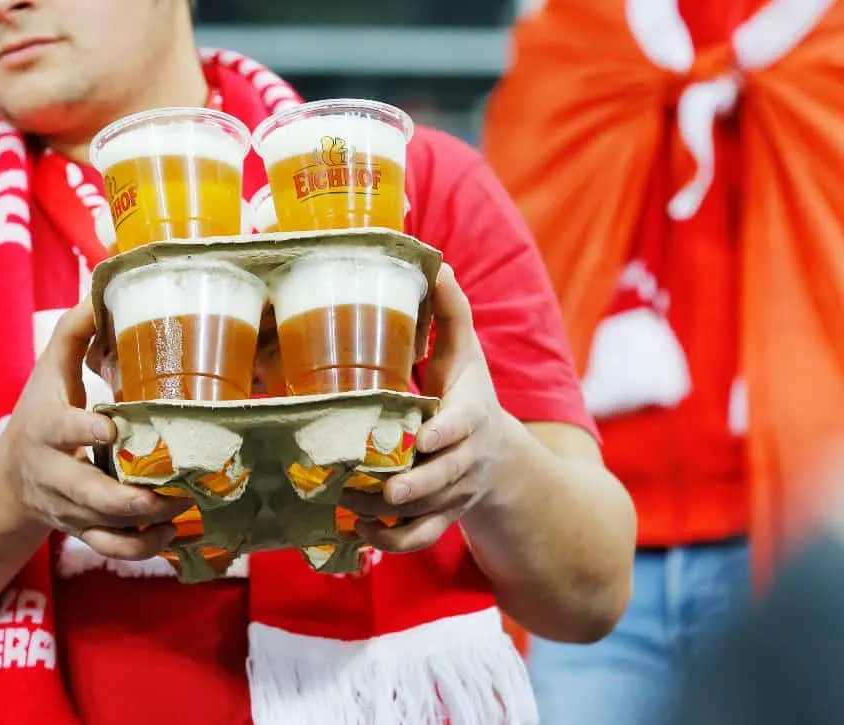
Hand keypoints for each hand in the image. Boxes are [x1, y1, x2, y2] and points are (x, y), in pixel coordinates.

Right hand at [0, 298, 190, 559]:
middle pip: (88, 494)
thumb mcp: (48, 370)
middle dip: (131, 498)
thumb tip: (103, 288)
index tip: (114, 424)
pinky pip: (111, 549)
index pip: (62, 431)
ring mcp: (68, 509)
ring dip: (147, 527)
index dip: (86, 430)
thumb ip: (74, 333)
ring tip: (183, 509)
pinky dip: (143, 549)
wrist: (11, 478)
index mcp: (46, 429)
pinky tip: (172, 533)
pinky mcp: (82, 531)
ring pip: (105, 530)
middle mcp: (55, 474)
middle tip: (173, 488)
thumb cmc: (40, 412)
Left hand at [341, 265, 516, 552]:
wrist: (499, 459)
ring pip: (424, 513)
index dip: (443, 435)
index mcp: (469, 417)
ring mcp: (453, 495)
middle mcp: (464, 461)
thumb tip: (435, 261)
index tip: (422, 438)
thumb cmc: (470, 397)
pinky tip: (358, 532)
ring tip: (347, 504)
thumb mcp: (466, 356)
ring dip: (386, 515)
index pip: (460, 428)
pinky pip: (418, 540)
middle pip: (442, 479)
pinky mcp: (441, 519)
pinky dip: (389, 543)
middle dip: (412, 485)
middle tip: (379, 487)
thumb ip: (450, 313)